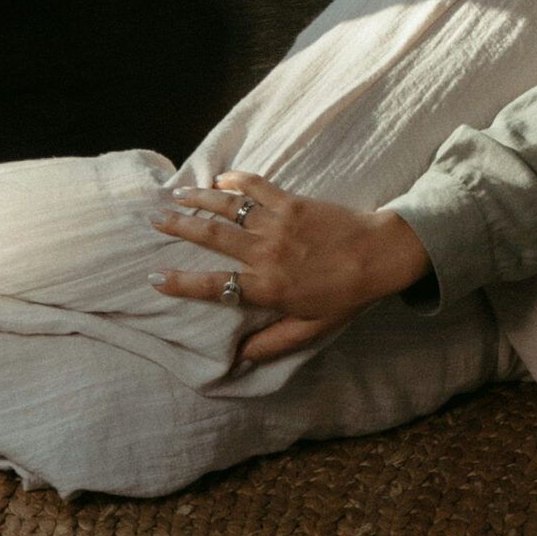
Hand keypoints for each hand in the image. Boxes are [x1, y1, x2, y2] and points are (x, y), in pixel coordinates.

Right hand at [146, 170, 426, 369]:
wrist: (382, 254)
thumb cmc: (347, 295)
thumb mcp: (312, 328)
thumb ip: (273, 342)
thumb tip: (241, 356)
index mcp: (268, 287)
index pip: (213, 287)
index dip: (180, 283)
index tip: (154, 278)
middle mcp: (266, 253)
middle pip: (210, 238)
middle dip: (178, 228)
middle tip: (154, 221)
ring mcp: (278, 223)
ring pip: (227, 208)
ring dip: (198, 200)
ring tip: (174, 196)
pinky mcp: (292, 202)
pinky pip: (256, 186)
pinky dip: (235, 180)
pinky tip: (220, 179)